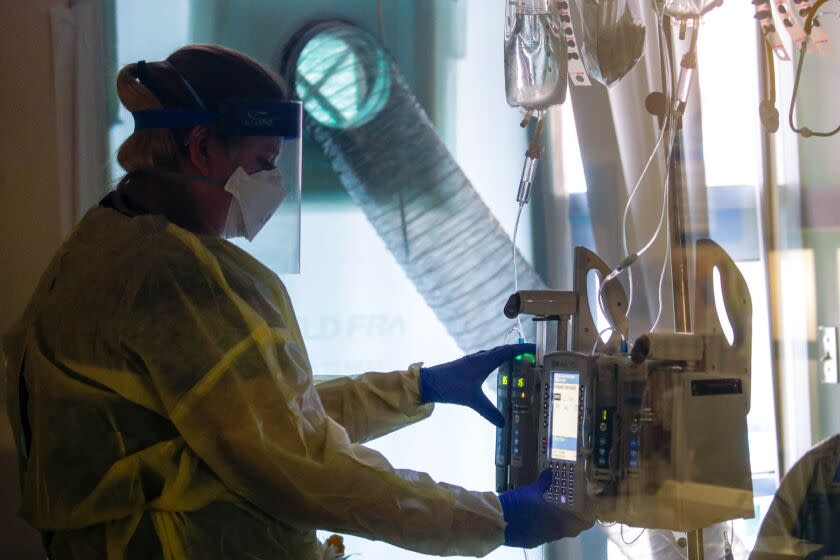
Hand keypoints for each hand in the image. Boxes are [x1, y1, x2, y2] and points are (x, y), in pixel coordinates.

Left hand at [419, 343, 534, 427]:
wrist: (428, 382)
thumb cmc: (450, 386)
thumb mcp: (473, 400)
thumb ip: (489, 412)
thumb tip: (503, 423)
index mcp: (484, 361)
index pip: (508, 351)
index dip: (522, 349)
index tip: (536, 348)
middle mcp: (479, 357)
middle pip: (502, 350)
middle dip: (517, 351)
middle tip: (530, 355)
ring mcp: (472, 360)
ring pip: (493, 354)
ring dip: (505, 354)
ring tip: (517, 360)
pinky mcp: (466, 365)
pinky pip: (486, 358)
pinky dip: (495, 360)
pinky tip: (494, 368)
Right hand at [498, 470, 593, 548]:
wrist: (497, 522)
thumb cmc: (518, 505)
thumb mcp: (532, 490)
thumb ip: (544, 482)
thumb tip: (552, 472)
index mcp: (558, 522)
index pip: (582, 525)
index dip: (589, 519)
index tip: (591, 511)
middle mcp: (554, 534)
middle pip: (570, 530)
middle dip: (574, 520)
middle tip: (575, 508)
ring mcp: (542, 539)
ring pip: (557, 532)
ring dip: (559, 523)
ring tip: (556, 510)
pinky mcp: (531, 542)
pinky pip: (543, 534)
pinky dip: (544, 526)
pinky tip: (538, 518)